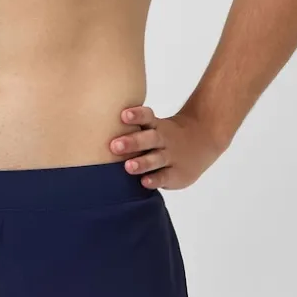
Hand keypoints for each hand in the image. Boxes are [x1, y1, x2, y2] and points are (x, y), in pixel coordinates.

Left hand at [110, 105, 226, 190]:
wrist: (203, 139)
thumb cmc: (164, 135)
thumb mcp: (154, 125)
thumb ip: (133, 126)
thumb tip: (93, 125)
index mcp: (156, 126)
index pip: (147, 117)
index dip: (136, 115)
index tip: (123, 115)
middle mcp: (163, 139)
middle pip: (148, 139)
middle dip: (132, 142)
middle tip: (114, 145)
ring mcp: (171, 156)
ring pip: (156, 159)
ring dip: (142, 163)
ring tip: (128, 166)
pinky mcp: (176, 173)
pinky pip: (164, 177)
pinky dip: (155, 179)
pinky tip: (144, 182)